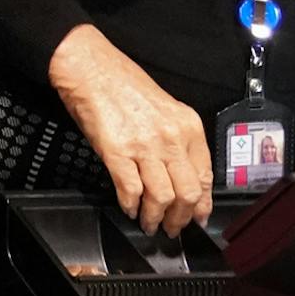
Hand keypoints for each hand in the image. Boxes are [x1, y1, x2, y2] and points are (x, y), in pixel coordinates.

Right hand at [49, 24, 212, 234]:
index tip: (198, 216)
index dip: (202, 204)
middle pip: (187, 193)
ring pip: (162, 198)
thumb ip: (176, 140)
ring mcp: (144, 146)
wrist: (90, 67)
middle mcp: (171, 137)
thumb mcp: (164, 108)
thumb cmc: (122, 84)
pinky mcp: (117, 152)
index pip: (204, 176)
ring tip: (149, 224)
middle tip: (172, 228)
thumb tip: (179, 175)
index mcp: (187, 125)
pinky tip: (129, 208)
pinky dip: (131, 206)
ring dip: (155, 218)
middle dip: (180, 218)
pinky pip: (131, 190)